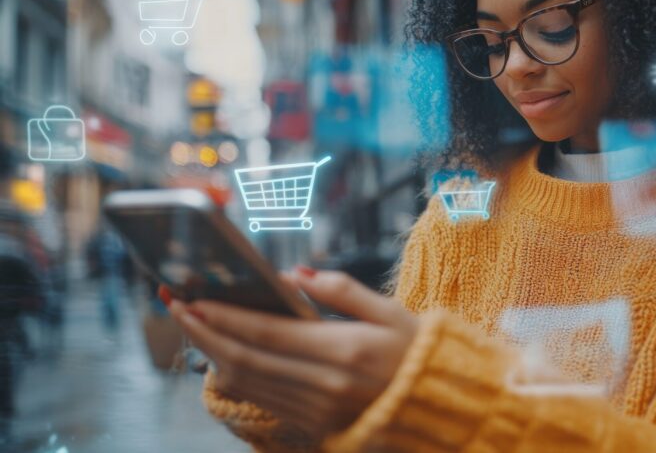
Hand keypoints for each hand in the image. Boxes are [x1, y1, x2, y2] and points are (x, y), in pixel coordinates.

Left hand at [166, 269, 418, 439]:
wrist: (439, 404)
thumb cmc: (415, 350)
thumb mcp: (389, 310)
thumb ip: (341, 290)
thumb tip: (294, 273)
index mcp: (344, 351)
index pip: (267, 334)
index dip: (225, 317)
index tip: (194, 299)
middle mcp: (324, 384)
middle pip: (245, 360)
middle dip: (204, 332)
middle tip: (176, 307)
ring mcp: (316, 408)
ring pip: (247, 383)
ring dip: (212, 354)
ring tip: (191, 326)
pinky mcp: (313, 422)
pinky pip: (262, 399)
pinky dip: (234, 377)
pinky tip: (221, 355)